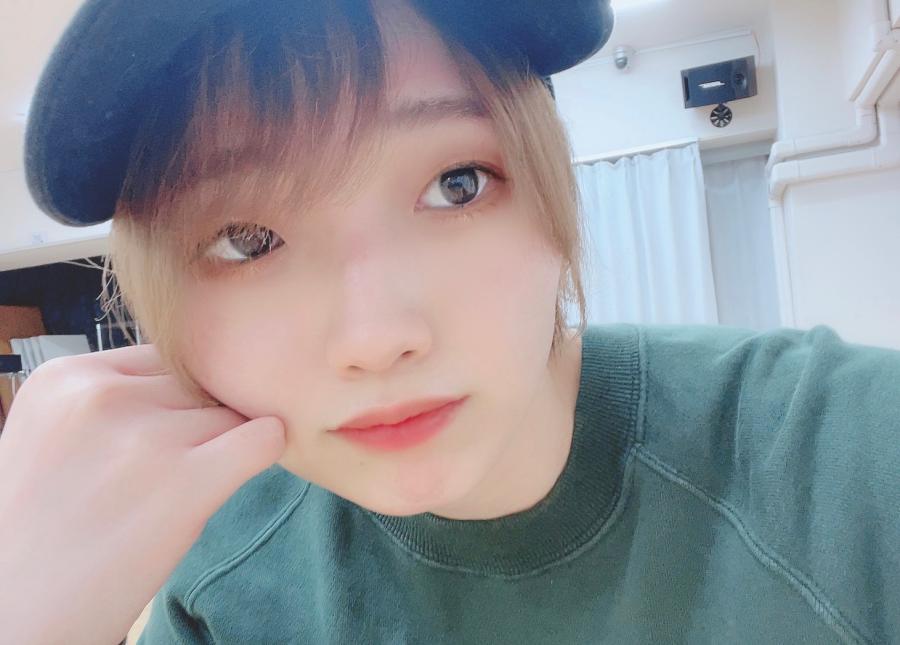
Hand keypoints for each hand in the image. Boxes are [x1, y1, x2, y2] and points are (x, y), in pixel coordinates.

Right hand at [0, 343, 285, 644]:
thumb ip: (113, 400)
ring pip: (231, 414)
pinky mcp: (185, 484)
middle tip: (175, 472)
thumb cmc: (41, 533)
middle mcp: (101, 397)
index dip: (177, 399)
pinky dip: (265, 453)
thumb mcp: (55, 437)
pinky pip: (263, 439)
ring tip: (181, 493)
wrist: (16, 620)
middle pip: (199, 384)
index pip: (163, 360)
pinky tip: (236, 477)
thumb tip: (199, 381)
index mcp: (65, 378)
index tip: (168, 437)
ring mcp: (144, 439)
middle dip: (200, 423)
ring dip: (223, 448)